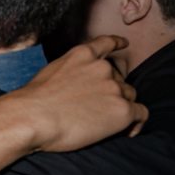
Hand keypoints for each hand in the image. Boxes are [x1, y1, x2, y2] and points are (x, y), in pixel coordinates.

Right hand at [1, 35, 147, 152]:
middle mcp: (102, 68)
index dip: (118, 43)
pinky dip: (136, 123)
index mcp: (82, 55)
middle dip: (111, 91)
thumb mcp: (50, 72)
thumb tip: (76, 87)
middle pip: (119, 79)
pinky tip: (127, 130)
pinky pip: (141, 114)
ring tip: (103, 123)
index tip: (124, 44)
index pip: (106, 44)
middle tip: (95, 109)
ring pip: (129, 96)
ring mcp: (114, 88)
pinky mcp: (122, 110)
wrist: (33, 117)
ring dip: (120, 107)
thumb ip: (70, 72)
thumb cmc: (34, 101)